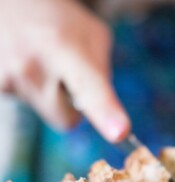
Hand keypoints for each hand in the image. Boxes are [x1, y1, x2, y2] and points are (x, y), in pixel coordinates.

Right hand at [0, 0, 129, 141]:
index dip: (105, 112)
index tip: (120, 133)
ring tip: (40, 62)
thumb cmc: (59, 21)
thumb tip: (106, 113)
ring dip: (48, 96)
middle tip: (63, 74)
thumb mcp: (92, 36)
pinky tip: (24, 65)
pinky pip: (26, 105)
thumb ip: (103, 74)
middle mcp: (32, 64)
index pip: (89, 88)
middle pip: (67, 120)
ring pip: (47, 114)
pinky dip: (29, 92)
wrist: (11, 1)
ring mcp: (8, 76)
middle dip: (71, 105)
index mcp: (64, 47)